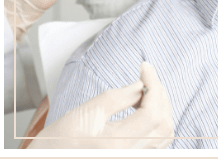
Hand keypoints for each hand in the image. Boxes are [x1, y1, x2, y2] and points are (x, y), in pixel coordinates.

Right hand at [28, 62, 173, 148]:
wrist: (51, 157)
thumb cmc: (60, 140)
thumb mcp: (88, 112)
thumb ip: (119, 97)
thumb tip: (142, 85)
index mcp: (116, 145)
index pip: (152, 113)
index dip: (154, 85)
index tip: (145, 67)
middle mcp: (128, 156)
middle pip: (163, 124)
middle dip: (159, 94)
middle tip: (146, 76)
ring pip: (165, 135)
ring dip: (161, 107)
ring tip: (145, 91)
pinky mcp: (132, 157)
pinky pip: (158, 143)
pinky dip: (158, 122)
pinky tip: (145, 108)